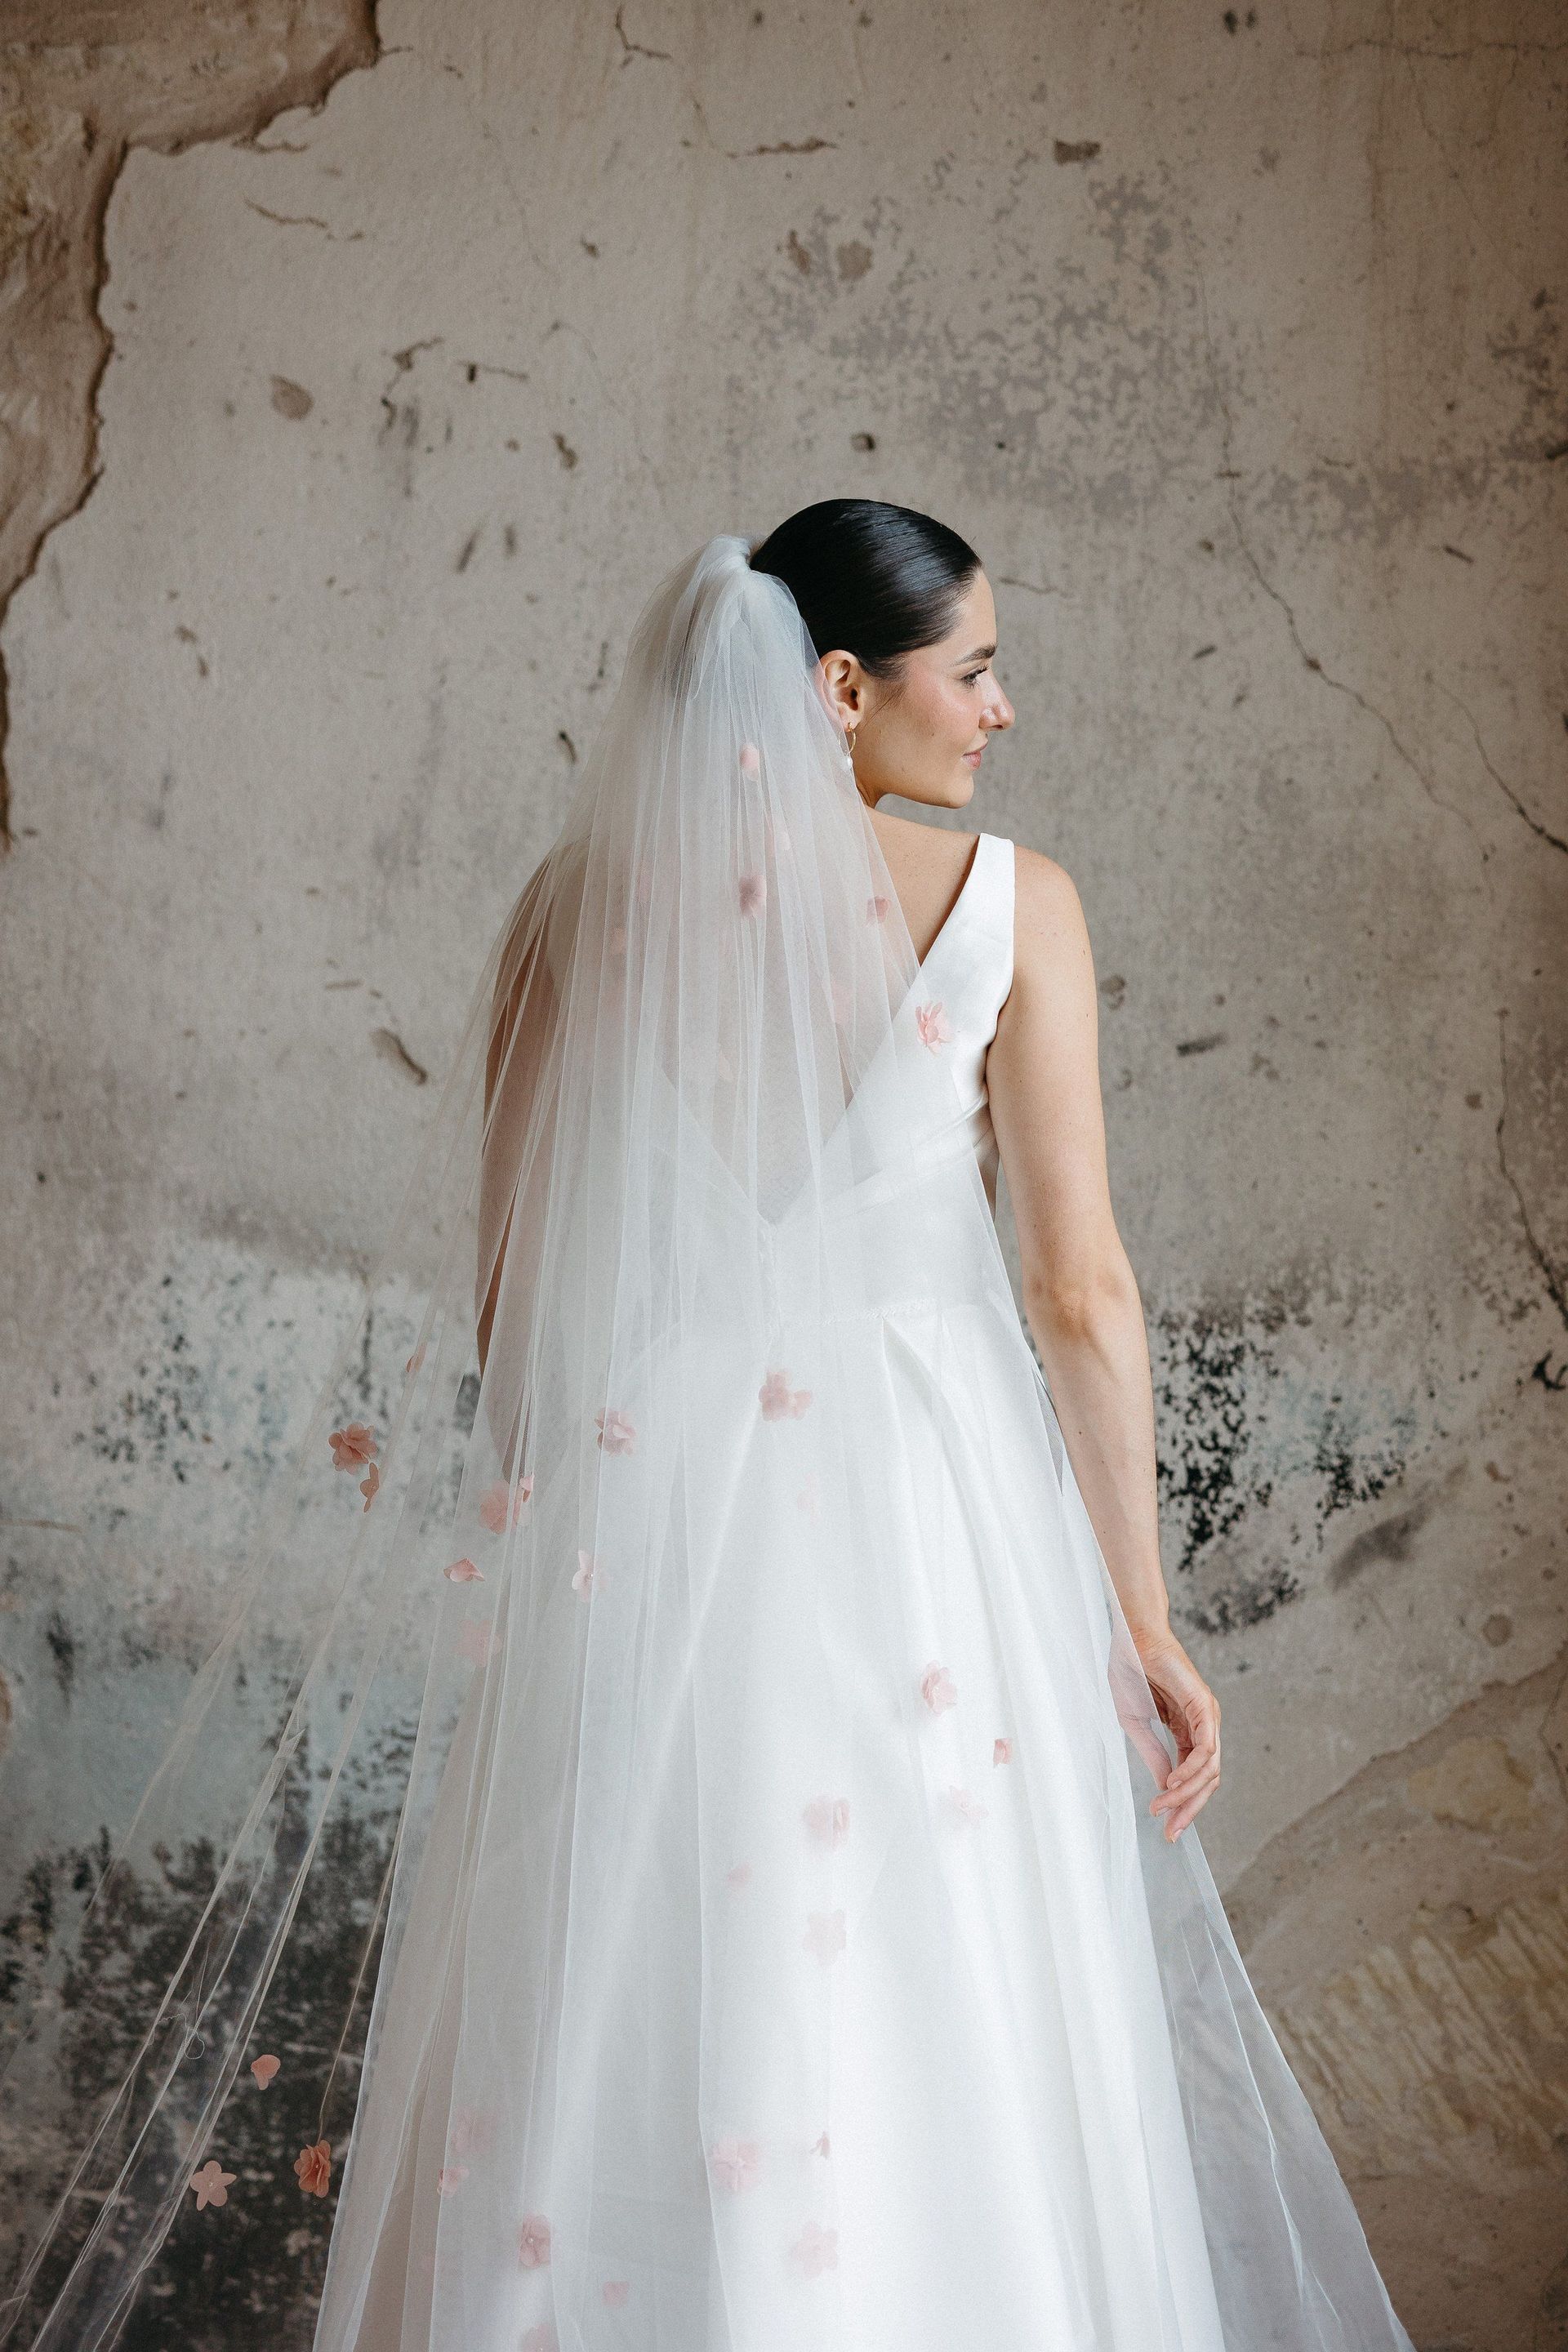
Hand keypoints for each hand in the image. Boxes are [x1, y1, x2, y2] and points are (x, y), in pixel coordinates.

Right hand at [1130, 1622, 1221, 1840]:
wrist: (1131, 1638)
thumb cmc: (1131, 1673)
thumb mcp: (1136, 1723)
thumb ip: (1154, 1754)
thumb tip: (1167, 1788)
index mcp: (1188, 1730)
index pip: (1194, 1777)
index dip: (1182, 1805)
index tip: (1165, 1827)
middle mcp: (1203, 1725)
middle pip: (1207, 1780)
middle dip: (1190, 1809)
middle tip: (1171, 1832)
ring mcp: (1208, 1715)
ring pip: (1209, 1769)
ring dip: (1188, 1794)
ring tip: (1164, 1805)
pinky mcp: (1204, 1705)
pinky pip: (1205, 1748)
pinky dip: (1192, 1769)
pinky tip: (1174, 1783)